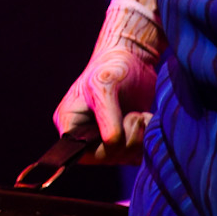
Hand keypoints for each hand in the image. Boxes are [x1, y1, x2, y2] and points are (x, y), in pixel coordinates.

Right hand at [53, 0, 160, 164]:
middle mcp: (83, 133)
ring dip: (139, 140)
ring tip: (143, 115)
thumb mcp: (105, 87)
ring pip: (122, 158)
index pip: (80, 152)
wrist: (134, 57)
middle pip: (104, 157)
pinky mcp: (124, 138)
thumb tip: (111, 144)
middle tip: (136, 116)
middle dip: (126, 140)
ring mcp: (104, 137)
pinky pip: (135, 155)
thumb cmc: (113, 66)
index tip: (120, 127)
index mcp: (69, 121)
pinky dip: (146, 142)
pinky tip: (147, 121)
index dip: (102, 149)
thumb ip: (107, 117)